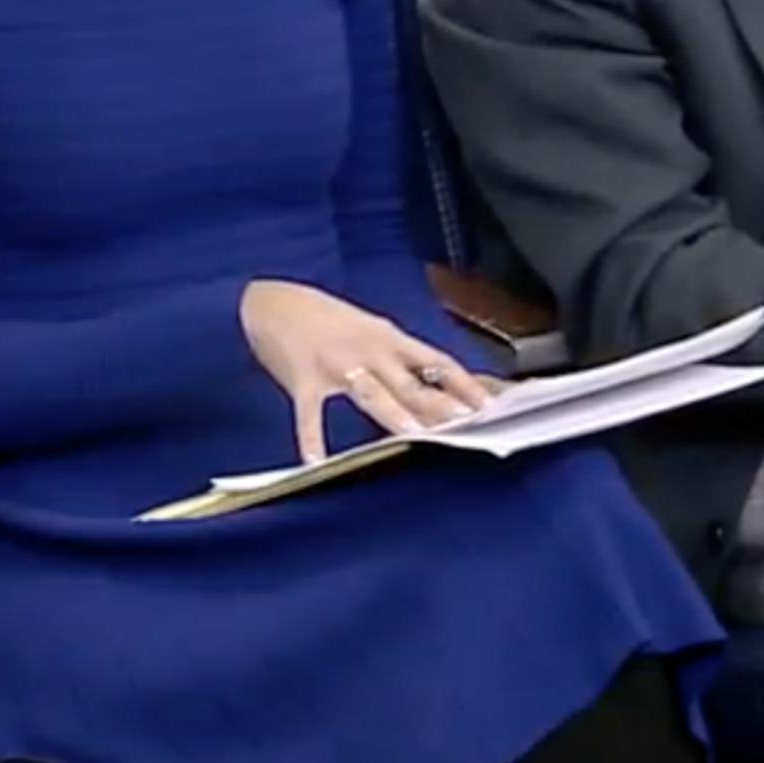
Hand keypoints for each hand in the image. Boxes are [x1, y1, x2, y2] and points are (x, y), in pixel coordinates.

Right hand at [240, 280, 490, 462]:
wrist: (272, 300)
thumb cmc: (325, 318)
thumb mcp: (370, 330)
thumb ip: (399, 359)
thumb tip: (435, 386)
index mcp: (389, 338)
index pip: (438, 362)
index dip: (465, 384)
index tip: (490, 404)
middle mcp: (370, 350)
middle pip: (411, 382)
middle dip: (439, 404)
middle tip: (465, 424)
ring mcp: (336, 365)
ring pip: (371, 393)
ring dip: (392, 413)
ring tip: (413, 434)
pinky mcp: (303, 380)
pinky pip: (309, 415)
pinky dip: (311, 440)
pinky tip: (315, 462)